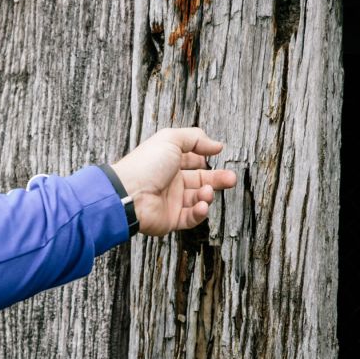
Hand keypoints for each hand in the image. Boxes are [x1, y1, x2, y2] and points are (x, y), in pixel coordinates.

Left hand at [111, 128, 236, 235]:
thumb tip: (216, 144)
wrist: (128, 194)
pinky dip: (199, 212)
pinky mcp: (171, 219)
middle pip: (200, 180)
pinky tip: (202, 205)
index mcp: (168, 162)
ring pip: (198, 199)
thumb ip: (195, 138)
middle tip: (231, 179)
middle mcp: (170, 181)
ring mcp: (171, 201)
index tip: (219, 154)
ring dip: (207, 195)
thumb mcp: (171, 140)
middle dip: (218, 179)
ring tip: (208, 191)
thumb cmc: (145, 165)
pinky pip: (191, 217)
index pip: (192, 160)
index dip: (205, 158)